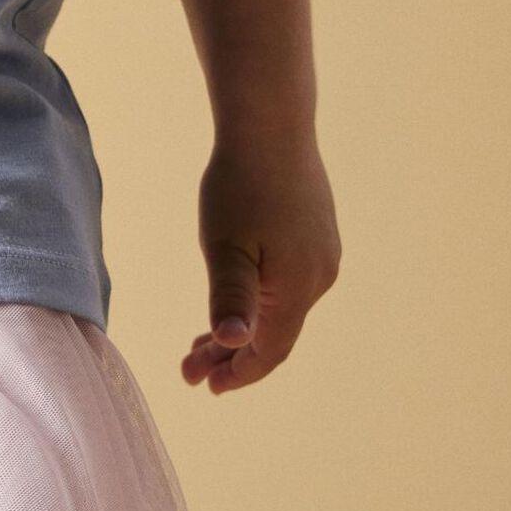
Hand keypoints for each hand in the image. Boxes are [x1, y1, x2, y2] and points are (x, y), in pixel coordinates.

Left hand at [182, 129, 340, 393]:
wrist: (270, 126)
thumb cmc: (241, 185)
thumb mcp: (224, 245)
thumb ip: (230, 297)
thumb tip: (236, 343)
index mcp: (297, 287)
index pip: (269, 350)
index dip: (238, 373)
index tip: (201, 384)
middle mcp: (319, 278)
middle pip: (276, 334)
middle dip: (232, 355)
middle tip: (189, 367)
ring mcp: (322, 256)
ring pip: (281, 310)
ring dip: (244, 329)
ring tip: (202, 340)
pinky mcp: (317, 237)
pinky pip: (287, 286)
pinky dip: (259, 302)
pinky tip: (235, 298)